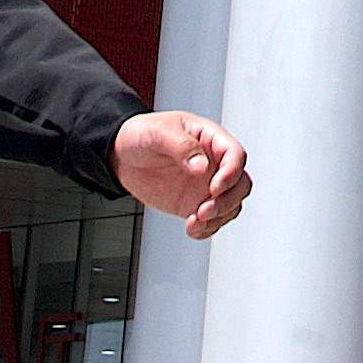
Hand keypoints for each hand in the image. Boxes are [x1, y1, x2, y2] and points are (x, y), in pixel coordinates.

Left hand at [113, 111, 250, 237]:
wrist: (121, 155)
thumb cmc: (142, 133)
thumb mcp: (158, 132)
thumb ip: (182, 146)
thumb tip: (202, 165)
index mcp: (210, 139)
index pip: (235, 155)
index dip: (231, 173)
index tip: (214, 187)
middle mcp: (213, 163)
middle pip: (240, 184)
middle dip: (227, 201)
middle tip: (205, 210)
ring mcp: (205, 185)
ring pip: (232, 205)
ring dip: (219, 218)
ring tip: (195, 221)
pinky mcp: (194, 203)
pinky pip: (213, 220)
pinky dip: (207, 229)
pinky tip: (193, 228)